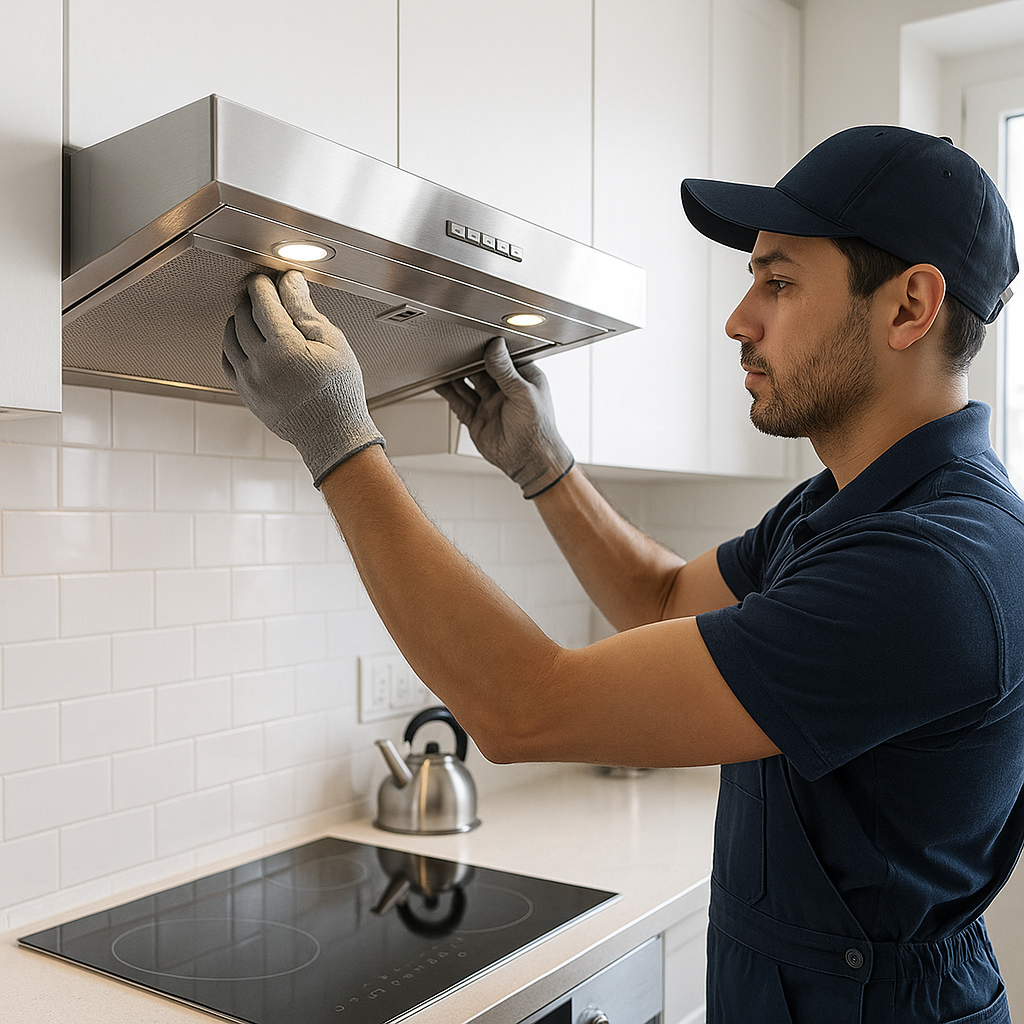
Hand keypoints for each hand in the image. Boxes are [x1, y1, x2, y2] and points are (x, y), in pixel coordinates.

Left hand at [223, 270, 383, 485]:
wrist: (332, 435)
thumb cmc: (339, 392)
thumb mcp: (334, 345)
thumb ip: (307, 311)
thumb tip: (291, 283)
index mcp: (285, 349)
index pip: (263, 302)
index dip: (264, 284)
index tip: (270, 278)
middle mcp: (261, 364)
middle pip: (243, 316)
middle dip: (251, 299)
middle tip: (264, 292)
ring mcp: (249, 380)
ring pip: (230, 336)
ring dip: (239, 319)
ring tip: (255, 314)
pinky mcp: (245, 393)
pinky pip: (227, 360)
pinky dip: (232, 343)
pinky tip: (245, 339)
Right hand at [436, 337, 572, 497]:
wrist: (530, 462)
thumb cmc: (537, 429)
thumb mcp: (523, 393)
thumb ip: (505, 371)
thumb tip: (496, 347)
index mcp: (522, 379)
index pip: (502, 358)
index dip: (489, 348)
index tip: (475, 337)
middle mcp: (504, 390)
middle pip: (481, 370)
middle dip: (468, 360)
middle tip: (453, 347)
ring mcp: (489, 405)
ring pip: (467, 385)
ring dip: (456, 375)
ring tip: (442, 361)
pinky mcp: (477, 419)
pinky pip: (459, 402)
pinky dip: (448, 393)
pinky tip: (440, 383)